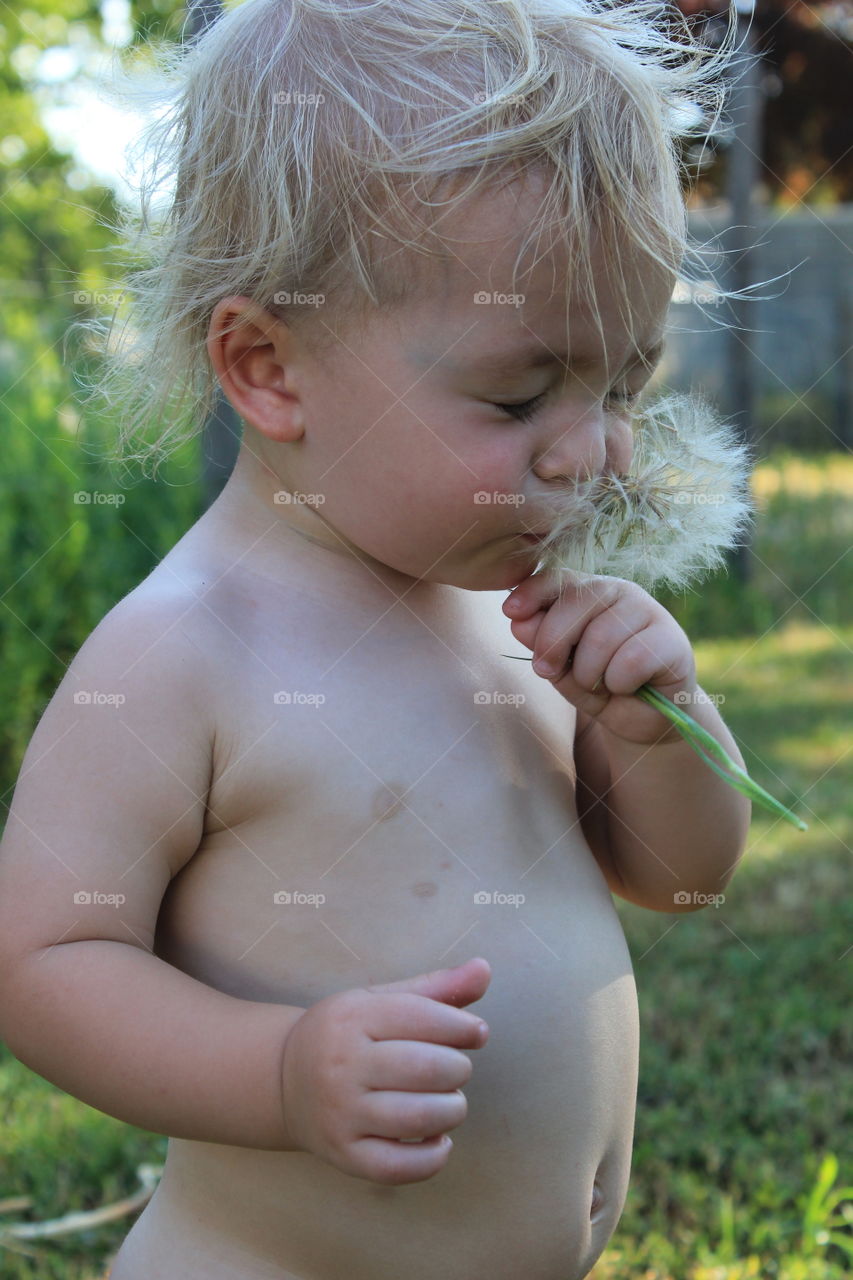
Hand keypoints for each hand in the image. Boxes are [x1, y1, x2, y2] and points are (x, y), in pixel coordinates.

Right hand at [279, 957, 490, 1184]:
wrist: (282, 1080)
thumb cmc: (347, 1036)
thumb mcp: (381, 1001)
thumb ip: (436, 988)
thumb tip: (485, 969)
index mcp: (352, 1018)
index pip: (421, 1017)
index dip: (462, 1026)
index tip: (476, 1033)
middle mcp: (342, 1065)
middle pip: (426, 1068)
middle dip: (458, 1068)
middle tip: (456, 1068)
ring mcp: (340, 1113)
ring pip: (419, 1118)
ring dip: (453, 1110)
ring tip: (450, 1101)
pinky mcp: (344, 1155)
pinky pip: (400, 1167)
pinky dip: (433, 1157)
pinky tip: (437, 1139)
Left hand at [503, 571, 697, 744]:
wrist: (644, 720)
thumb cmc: (599, 685)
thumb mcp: (562, 668)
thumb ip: (542, 644)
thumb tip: (517, 621)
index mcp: (591, 592)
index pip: (560, 578)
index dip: (533, 593)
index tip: (510, 612)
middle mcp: (621, 593)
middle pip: (575, 604)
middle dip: (552, 643)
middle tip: (546, 671)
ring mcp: (649, 612)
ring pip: (600, 638)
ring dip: (589, 674)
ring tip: (600, 684)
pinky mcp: (671, 640)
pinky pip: (630, 661)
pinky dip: (620, 684)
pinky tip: (629, 686)